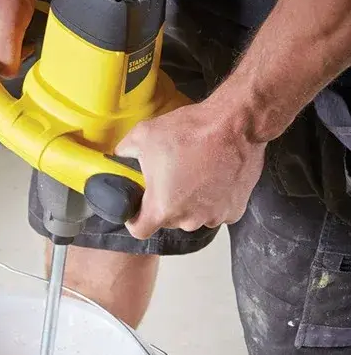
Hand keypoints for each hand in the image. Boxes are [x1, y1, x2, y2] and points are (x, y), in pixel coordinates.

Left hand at [115, 94, 266, 238]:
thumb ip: (124, 151)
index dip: (134, 220)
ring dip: (190, 202)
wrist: (235, 124)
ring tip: (193, 176)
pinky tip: (213, 179)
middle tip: (169, 179)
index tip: (136, 209)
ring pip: (193, 216)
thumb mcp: (143, 135)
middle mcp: (187, 219)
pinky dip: (213, 200)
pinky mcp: (234, 210)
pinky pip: (216, 211)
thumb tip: (118, 156)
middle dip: (164, 203)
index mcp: (161, 209)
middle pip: (168, 221)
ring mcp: (213, 217)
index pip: (139, 230)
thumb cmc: (191, 131)